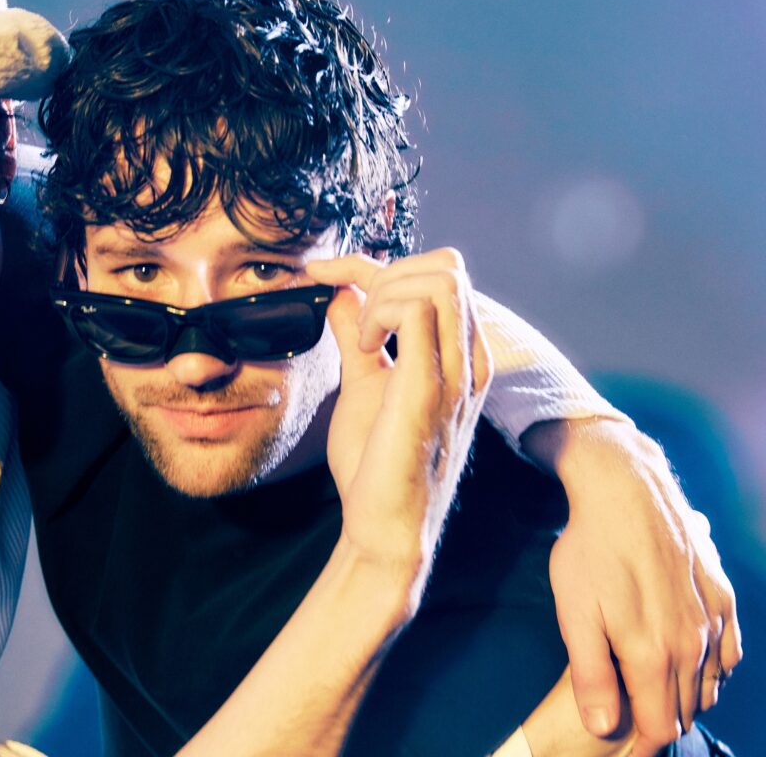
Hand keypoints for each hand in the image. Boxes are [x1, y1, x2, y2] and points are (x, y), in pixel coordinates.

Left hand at [307, 248, 492, 592]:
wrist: (383, 528)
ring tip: (360, 338)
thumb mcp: (363, 384)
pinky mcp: (431, 389)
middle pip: (447, 267)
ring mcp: (457, 372)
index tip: (322, 273)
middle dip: (385, 270)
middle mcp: (471, 359)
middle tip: (347, 312)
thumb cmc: (376, 464)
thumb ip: (356, 337)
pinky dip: (378, 313)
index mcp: (461, 356)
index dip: (372, 263)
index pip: (436, 276)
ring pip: (440, 279)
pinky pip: (416, 312)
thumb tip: (338, 292)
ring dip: (384, 290)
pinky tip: (363, 348)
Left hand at [524, 418, 740, 755]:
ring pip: (709, 684)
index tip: (619, 744)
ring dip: (684, 696)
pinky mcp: (722, 599)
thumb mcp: (574, 615)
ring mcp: (714, 621)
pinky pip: (728, 654)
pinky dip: (710, 668)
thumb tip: (603, 729)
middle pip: (684, 709)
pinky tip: (684, 661)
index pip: (659, 726)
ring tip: (648, 689)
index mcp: (654, 655)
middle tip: (628, 715)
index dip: (638, 743)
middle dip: (658, 721)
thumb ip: (591, 677)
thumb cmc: (590, 552)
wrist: (625, 493)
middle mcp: (693, 644)